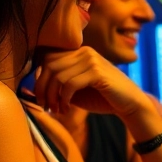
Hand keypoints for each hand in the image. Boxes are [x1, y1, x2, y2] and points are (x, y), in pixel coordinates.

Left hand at [34, 47, 151, 119]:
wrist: (130, 105)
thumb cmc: (102, 97)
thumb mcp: (75, 88)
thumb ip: (58, 82)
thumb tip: (31, 83)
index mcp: (79, 51)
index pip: (47, 58)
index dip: (38, 79)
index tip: (41, 98)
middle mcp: (85, 51)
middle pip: (49, 66)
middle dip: (42, 89)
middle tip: (46, 106)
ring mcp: (92, 60)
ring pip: (58, 76)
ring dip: (53, 97)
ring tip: (57, 110)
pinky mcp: (98, 72)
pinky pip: (69, 84)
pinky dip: (64, 99)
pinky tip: (66, 109)